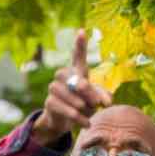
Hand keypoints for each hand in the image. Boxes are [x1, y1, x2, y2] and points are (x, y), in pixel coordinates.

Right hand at [31, 29, 112, 145]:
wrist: (64, 122)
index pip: (78, 56)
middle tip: (96, 104)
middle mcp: (63, 75)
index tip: (82, 32)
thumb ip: (103, 97)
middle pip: (76, 79)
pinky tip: (86, 123)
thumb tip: (105, 102)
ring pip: (71, 96)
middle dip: (88, 93)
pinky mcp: (49, 102)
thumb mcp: (95, 100)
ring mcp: (54, 87)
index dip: (80, 45)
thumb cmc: (83, 105)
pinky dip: (78, 118)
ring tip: (89, 114)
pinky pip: (66, 109)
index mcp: (76, 71)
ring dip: (83, 107)